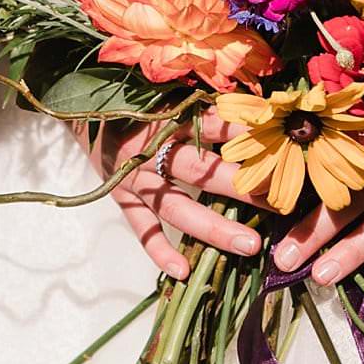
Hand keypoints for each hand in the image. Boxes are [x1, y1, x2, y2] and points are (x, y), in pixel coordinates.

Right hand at [79, 113, 269, 278]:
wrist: (78, 106)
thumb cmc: (134, 99)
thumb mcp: (167, 91)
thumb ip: (204, 102)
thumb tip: (259, 107)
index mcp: (167, 117)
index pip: (214, 126)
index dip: (248, 138)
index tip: (285, 150)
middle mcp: (152, 150)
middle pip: (201, 170)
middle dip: (243, 187)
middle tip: (282, 203)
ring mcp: (135, 178)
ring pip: (177, 206)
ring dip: (214, 227)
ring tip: (250, 245)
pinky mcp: (120, 198)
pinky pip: (141, 228)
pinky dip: (160, 250)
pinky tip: (184, 271)